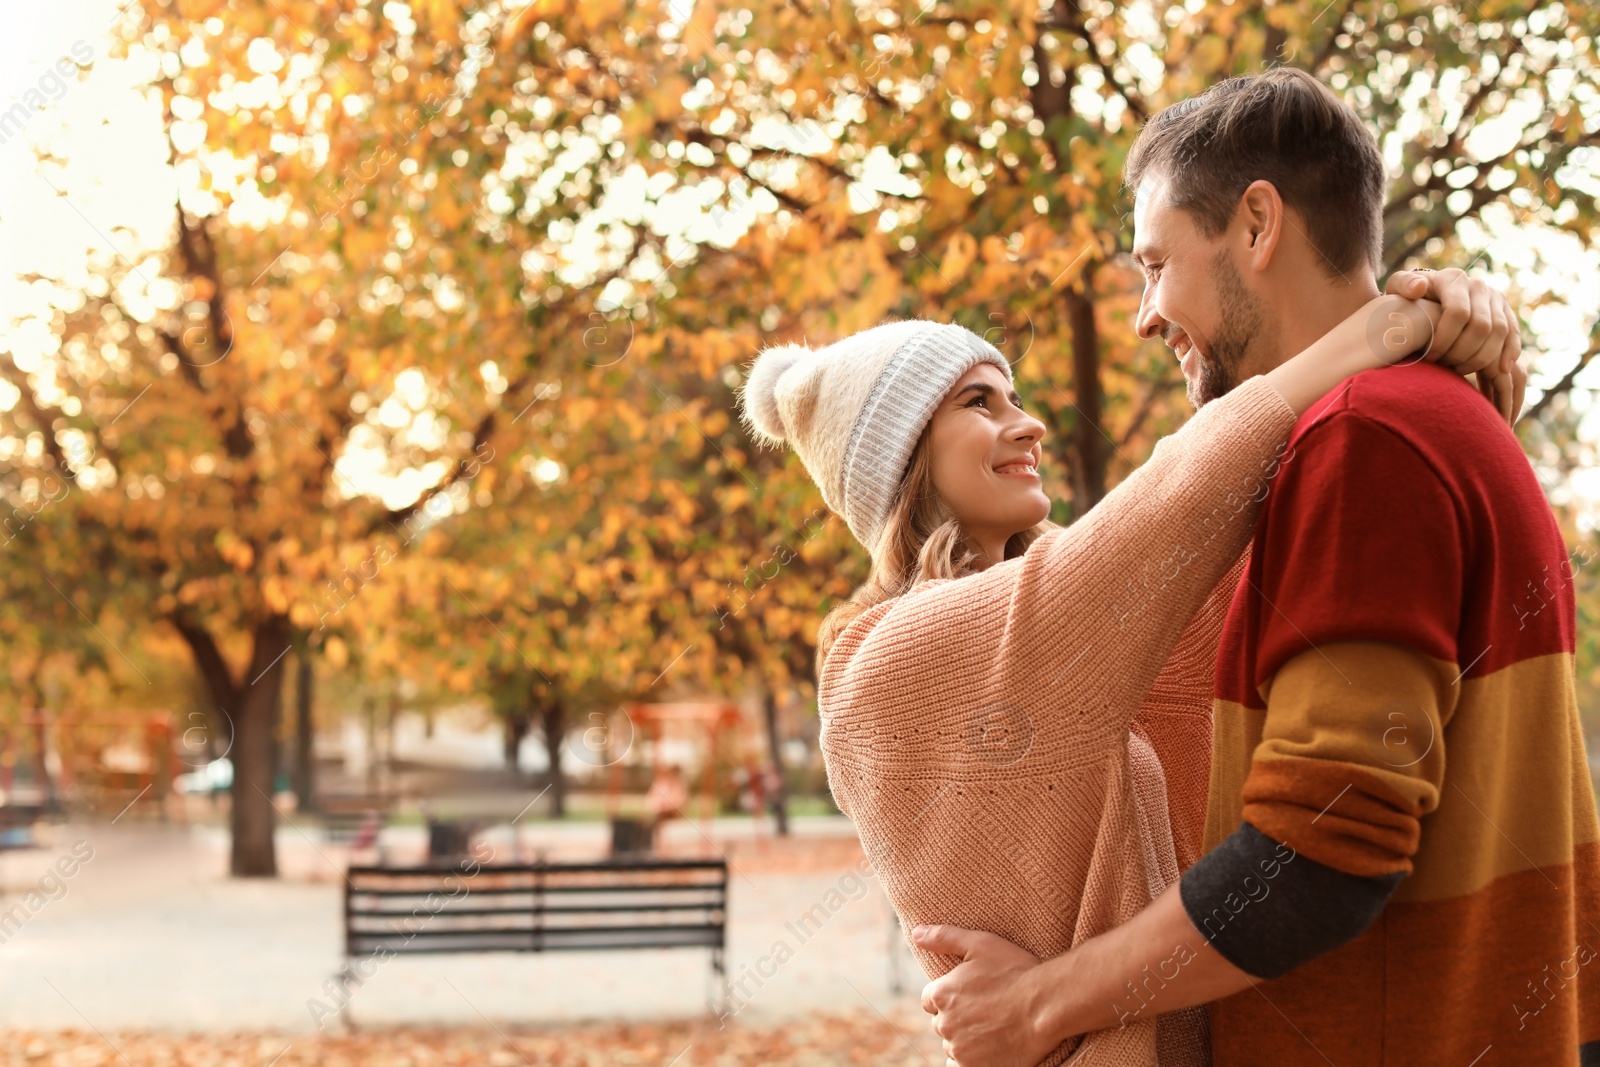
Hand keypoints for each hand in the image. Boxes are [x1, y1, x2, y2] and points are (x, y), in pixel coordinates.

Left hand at [916, 924, 1055, 1066]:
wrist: (1046, 1005)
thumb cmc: (1016, 971)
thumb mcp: (981, 944)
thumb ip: (944, 937)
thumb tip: (916, 933)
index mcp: (942, 994)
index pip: (930, 1000)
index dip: (949, 996)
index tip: (968, 995)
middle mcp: (945, 1024)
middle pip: (942, 1023)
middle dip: (957, 1017)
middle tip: (985, 1010)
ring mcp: (960, 1049)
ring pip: (953, 1045)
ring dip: (965, 1039)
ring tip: (992, 1028)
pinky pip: (961, 1066)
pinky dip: (971, 1059)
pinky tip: (988, 1049)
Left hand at [1386, 267, 1523, 425]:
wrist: (1429, 296)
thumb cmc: (1408, 297)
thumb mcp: (1398, 287)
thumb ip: (1402, 285)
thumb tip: (1418, 288)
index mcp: (1452, 279)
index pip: (1457, 312)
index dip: (1445, 339)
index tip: (1431, 357)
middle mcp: (1478, 286)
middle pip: (1481, 326)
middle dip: (1463, 352)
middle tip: (1446, 367)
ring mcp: (1495, 298)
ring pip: (1499, 332)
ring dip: (1482, 357)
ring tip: (1460, 370)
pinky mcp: (1505, 312)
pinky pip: (1513, 334)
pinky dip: (1510, 352)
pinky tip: (1501, 370)